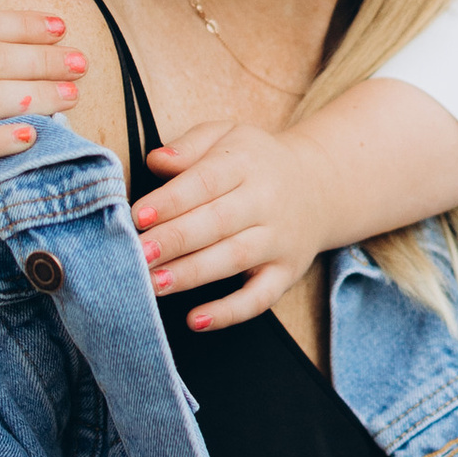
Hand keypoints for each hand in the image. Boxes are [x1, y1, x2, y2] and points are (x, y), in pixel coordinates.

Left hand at [130, 120, 326, 325]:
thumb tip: (156, 160)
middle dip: (174, 240)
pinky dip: (229, 312)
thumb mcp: (225, 136)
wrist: (319, 186)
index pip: (206, 181)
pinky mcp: (286, 272)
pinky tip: (196, 320)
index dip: (171, 200)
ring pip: (234, 259)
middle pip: (217, 222)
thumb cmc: (255, 162)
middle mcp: (266, 202)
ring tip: (153, 283)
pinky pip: (260, 297)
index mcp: (245, 163)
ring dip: (191, 274)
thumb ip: (188, 146)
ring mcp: (278, 240)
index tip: (138, 216)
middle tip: (137, 255)